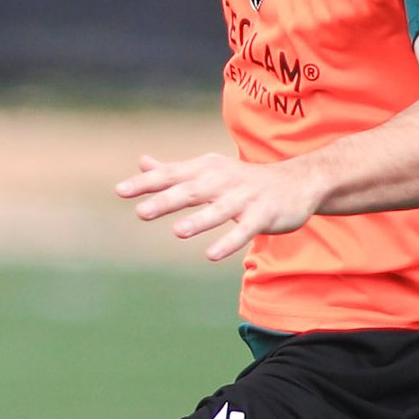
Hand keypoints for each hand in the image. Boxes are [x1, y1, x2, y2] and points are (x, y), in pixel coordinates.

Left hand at [117, 150, 320, 262]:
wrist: (298, 181)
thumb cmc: (243, 180)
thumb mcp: (208, 170)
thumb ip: (174, 170)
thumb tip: (142, 163)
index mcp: (206, 169)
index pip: (171, 175)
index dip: (146, 183)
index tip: (120, 191)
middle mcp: (223, 180)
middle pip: (191, 190)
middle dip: (166, 200)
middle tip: (141, 212)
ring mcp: (244, 198)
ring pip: (219, 210)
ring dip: (199, 220)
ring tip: (177, 233)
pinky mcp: (264, 215)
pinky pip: (245, 230)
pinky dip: (228, 241)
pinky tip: (211, 255)